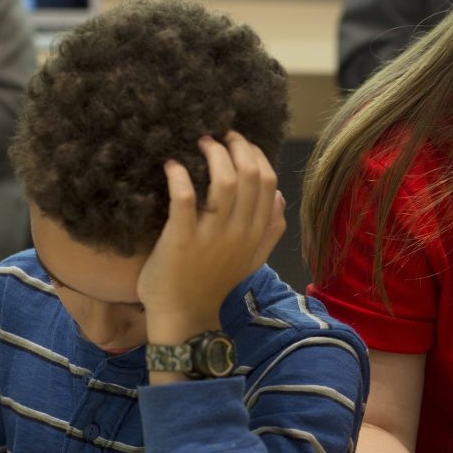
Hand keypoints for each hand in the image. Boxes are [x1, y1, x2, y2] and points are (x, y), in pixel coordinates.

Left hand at [136, 131, 286, 342]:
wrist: (185, 317)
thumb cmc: (213, 284)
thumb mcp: (252, 259)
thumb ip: (270, 229)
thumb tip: (279, 196)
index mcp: (256, 233)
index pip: (268, 182)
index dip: (255, 154)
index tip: (238, 143)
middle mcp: (239, 231)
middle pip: (249, 175)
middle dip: (236, 146)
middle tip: (217, 135)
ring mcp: (212, 236)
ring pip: (224, 182)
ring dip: (213, 154)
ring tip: (199, 143)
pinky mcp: (181, 240)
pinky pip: (184, 199)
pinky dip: (179, 176)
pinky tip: (172, 166)